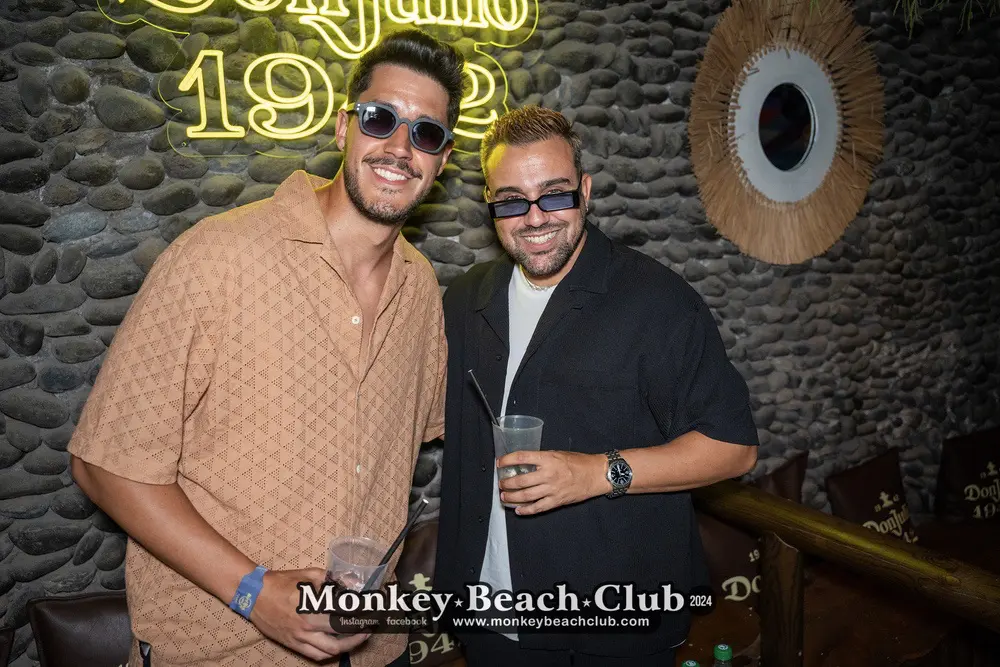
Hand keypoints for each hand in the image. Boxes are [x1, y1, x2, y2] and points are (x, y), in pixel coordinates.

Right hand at [250, 568, 370, 660]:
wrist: (254, 594)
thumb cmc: (281, 582)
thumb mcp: (308, 574)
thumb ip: (331, 578)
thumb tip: (350, 581)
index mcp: (311, 609)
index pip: (341, 618)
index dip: (357, 618)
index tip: (369, 615)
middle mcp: (306, 628)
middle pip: (338, 640)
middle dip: (356, 637)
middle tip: (367, 629)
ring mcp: (298, 638)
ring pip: (327, 652)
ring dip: (345, 648)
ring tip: (356, 639)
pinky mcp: (292, 644)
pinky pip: (314, 655)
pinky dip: (328, 653)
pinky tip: (336, 646)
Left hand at [497, 450, 609, 515]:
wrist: (595, 474)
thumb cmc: (578, 462)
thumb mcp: (558, 454)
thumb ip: (542, 459)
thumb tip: (525, 463)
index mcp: (548, 459)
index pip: (522, 458)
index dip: (508, 460)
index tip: (499, 462)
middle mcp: (548, 474)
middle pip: (521, 480)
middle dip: (507, 483)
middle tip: (501, 483)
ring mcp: (552, 489)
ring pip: (526, 496)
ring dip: (512, 497)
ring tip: (504, 496)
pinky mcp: (556, 501)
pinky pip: (538, 508)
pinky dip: (526, 510)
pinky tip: (518, 510)